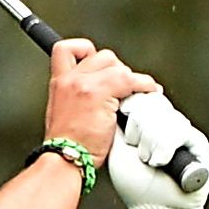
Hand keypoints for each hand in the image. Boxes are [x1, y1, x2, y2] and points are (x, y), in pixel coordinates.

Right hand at [43, 39, 158, 163]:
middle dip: (116, 69)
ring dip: (130, 79)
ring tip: (135, 93)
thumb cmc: (66, 144)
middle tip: (122, 87)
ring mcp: (85, 85)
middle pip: (102, 55)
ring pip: (117, 66)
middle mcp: (70, 79)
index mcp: (59, 82)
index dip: (85, 51)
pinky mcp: (100, 94)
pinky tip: (148, 93)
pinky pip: (131, 80)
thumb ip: (76, 95)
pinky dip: (145, 85)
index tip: (98, 63)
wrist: (64, 158)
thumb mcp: (63, 112)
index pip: (66, 49)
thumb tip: (101, 93)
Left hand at [108, 92, 208, 208]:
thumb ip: (117, 122)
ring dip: (152, 142)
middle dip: (140, 129)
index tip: (125, 119)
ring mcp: (181, 130)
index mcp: (146, 123)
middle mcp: (165, 124)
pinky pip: (180, 129)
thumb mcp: (117, 148)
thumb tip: (118, 99)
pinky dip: (165, 147)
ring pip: (164, 116)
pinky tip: (161, 161)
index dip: (133, 105)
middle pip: (152, 102)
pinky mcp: (197, 141)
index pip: (141, 96)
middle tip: (139, 152)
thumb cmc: (136, 185)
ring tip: (150, 160)